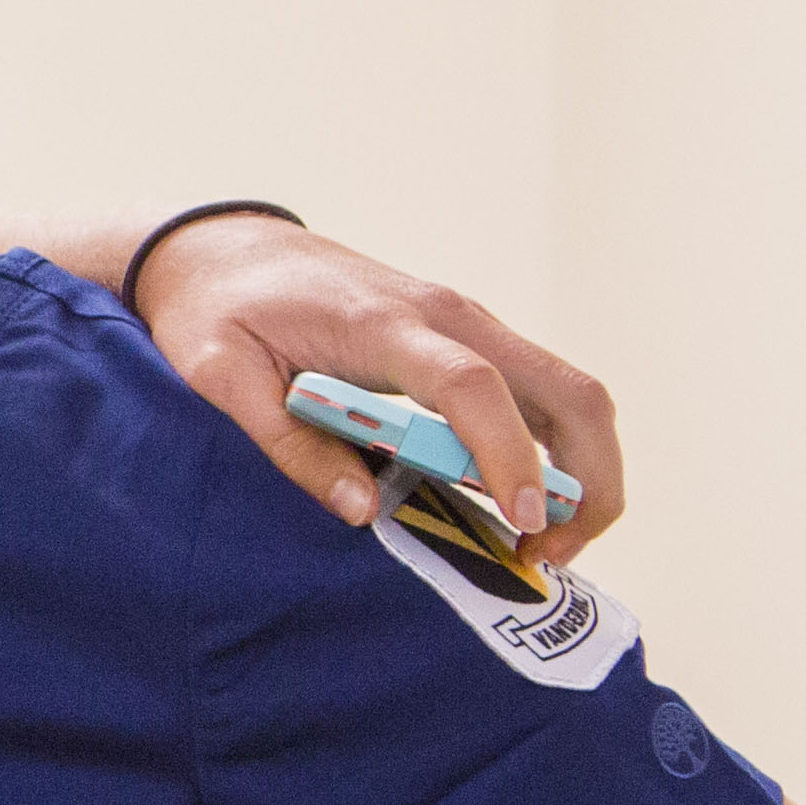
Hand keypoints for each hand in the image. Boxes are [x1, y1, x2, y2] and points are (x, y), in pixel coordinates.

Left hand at [133, 218, 620, 569]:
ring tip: (543, 545)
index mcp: (382, 324)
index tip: (523, 521)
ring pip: (569, 393)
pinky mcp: (468, 337)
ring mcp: (467, 323)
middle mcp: (447, 316)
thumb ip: (287, 442)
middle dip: (588, 478)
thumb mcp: (220, 375)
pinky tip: (526, 503)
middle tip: (551, 556)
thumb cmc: (217, 310)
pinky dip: (558, 449)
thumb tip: (362, 509)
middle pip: (566, 389)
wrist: (226, 249)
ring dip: (583, 471)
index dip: (507, 454)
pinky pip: (541, 394)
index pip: (470, 387)